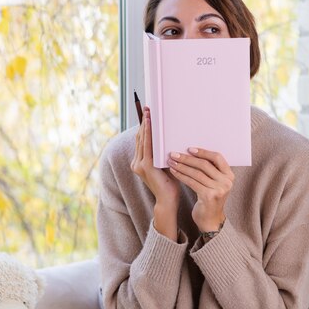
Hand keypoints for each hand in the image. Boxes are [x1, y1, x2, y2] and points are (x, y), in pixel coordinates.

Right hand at [130, 108, 180, 239]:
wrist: (168, 201)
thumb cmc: (170, 183)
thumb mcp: (166, 164)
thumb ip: (164, 152)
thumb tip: (171, 137)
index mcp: (140, 162)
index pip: (142, 140)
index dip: (144, 126)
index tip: (148, 114)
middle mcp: (137, 162)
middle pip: (140, 137)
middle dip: (144, 122)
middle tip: (148, 108)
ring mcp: (140, 164)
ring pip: (143, 140)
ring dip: (146, 126)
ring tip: (149, 113)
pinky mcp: (145, 167)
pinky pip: (148, 147)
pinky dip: (149, 135)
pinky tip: (152, 126)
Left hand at [167, 148, 233, 231]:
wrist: (210, 220)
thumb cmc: (210, 199)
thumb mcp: (215, 183)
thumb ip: (211, 171)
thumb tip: (193, 153)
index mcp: (229, 175)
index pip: (217, 157)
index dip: (203, 152)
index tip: (189, 149)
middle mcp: (226, 182)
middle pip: (204, 165)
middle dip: (187, 158)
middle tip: (174, 154)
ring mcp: (219, 190)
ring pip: (197, 173)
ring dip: (182, 166)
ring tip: (172, 162)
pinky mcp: (209, 197)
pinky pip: (192, 182)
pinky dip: (181, 176)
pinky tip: (174, 172)